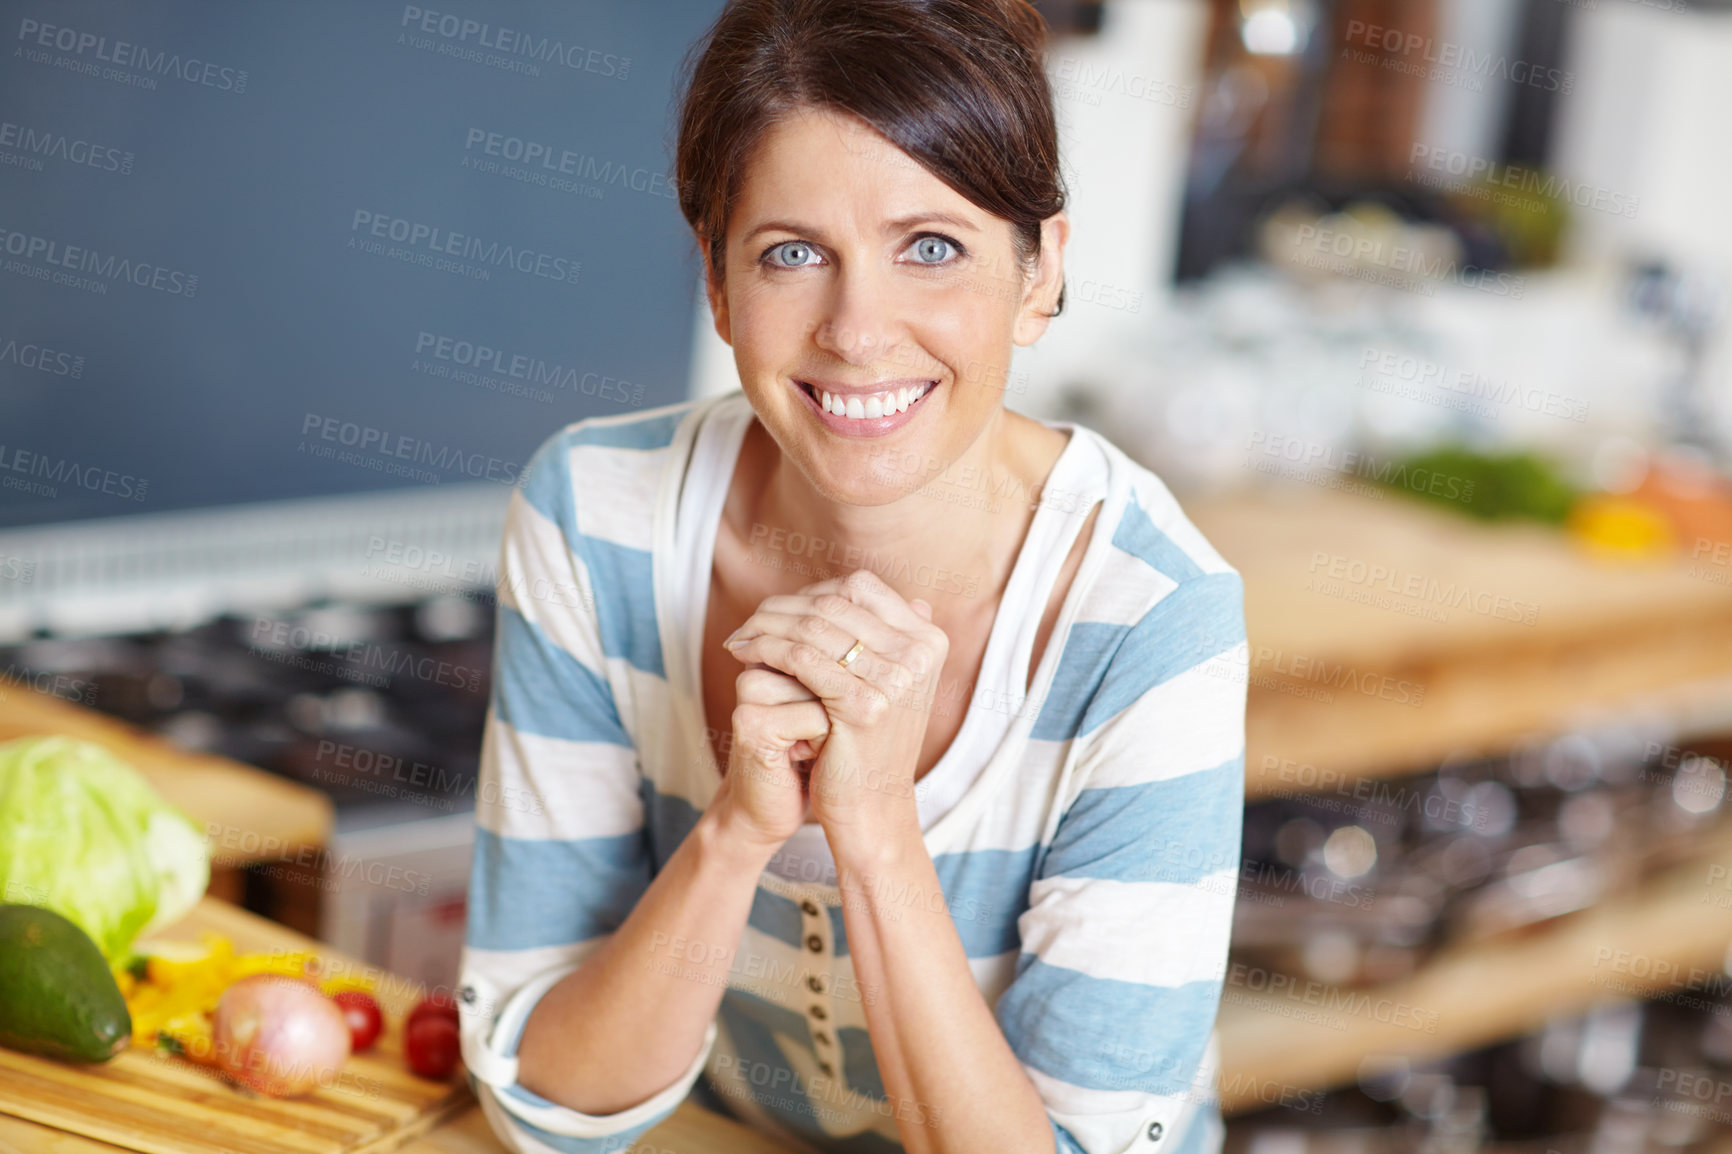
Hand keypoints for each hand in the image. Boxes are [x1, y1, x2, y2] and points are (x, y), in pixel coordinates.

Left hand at [724, 569, 949, 847]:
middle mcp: (919, 654)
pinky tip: (744, 655)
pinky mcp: (863, 706)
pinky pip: (801, 658)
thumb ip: (874, 632)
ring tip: (738, 637)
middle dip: (782, 607)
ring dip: (765, 626)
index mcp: (929, 640)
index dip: (814, 591)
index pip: (861, 588)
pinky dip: (766, 649)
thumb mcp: (885, 680)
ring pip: (812, 627)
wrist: (872, 807)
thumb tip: (849, 587)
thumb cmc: (869, 742)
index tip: (781, 608)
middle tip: (747, 620)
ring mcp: (896, 679)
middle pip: (834, 603)